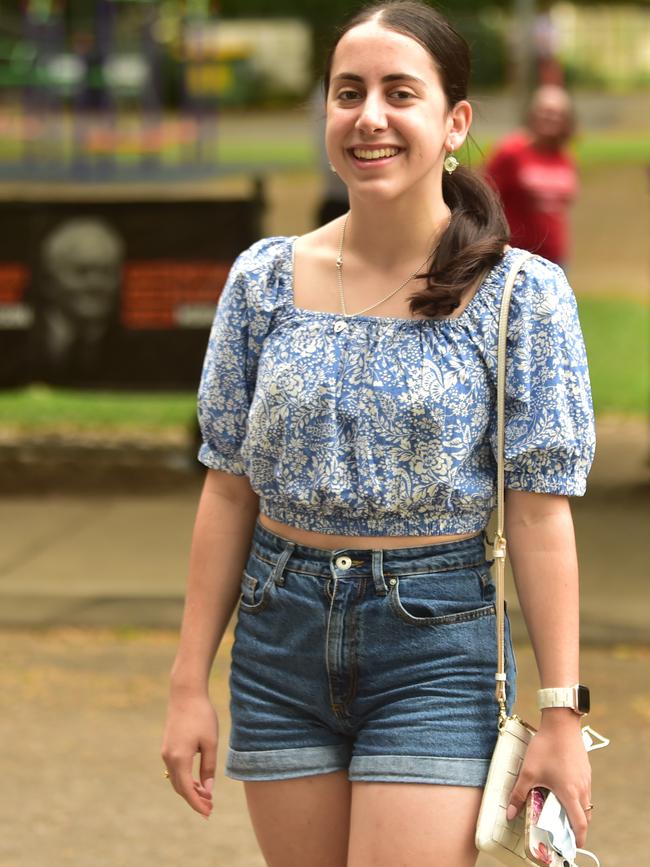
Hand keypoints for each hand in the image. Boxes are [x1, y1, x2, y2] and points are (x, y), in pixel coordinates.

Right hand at [161, 691, 217, 817]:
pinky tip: (197, 780)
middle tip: (210, 807)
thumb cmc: (201, 716)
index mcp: (179, 759)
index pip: (187, 790)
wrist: (185, 694)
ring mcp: (166, 752)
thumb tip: (208, 789)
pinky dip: (185, 779)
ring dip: (189, 789)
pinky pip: (175, 770)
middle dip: (194, 799)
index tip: (208, 813)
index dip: (197, 803)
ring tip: (206, 796)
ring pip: (176, 779)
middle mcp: (169, 758)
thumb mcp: (210, 742)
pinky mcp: (167, 746)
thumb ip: (209, 767)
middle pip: (180, 787)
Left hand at [506, 712, 591, 847]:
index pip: (579, 823)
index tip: (573, 845)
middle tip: (563, 830)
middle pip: (584, 814)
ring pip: (585, 801)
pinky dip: (577, 796)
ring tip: (560, 810)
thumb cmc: (546, 747)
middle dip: (575, 825)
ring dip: (576, 810)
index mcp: (570, 793)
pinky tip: (563, 789)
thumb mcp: (528, 772)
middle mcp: (582, 788)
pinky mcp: (585, 769)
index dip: (577, 837)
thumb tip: (510, 813)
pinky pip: (584, 789)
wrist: (561, 723)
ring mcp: (586, 778)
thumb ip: (519, 794)